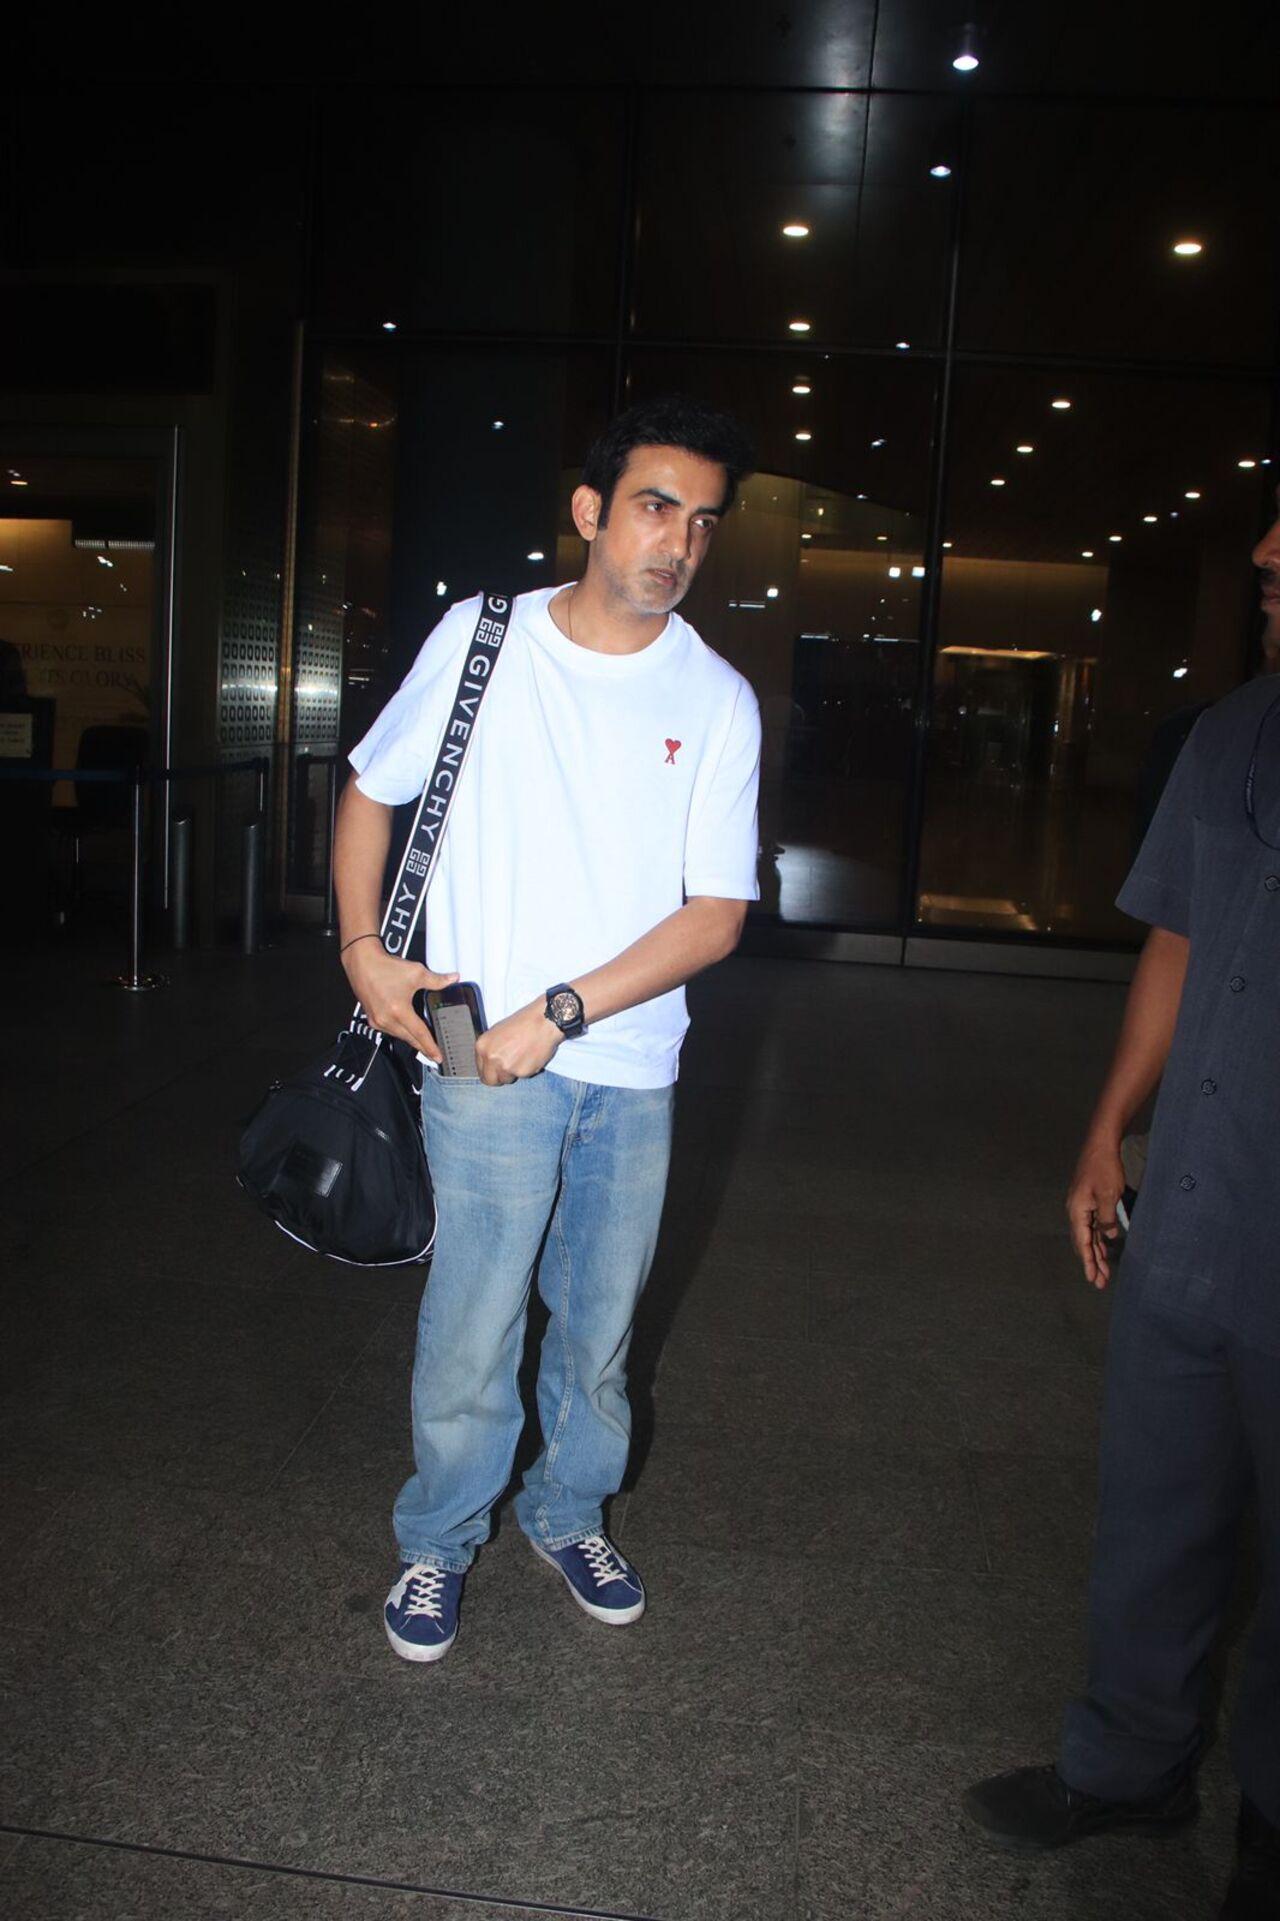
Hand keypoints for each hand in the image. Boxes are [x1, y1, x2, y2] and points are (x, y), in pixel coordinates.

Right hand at [341, 940, 456, 1065]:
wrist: (362, 962)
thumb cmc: (385, 967)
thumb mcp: (416, 972)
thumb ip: (436, 980)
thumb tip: (452, 979)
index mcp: (399, 1011)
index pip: (420, 1034)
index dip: (431, 1047)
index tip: (438, 1057)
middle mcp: (386, 1019)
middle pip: (409, 1039)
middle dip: (422, 1048)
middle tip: (434, 1055)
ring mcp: (377, 1020)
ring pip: (398, 1035)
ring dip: (411, 1040)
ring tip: (422, 1044)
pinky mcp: (371, 1018)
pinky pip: (389, 1030)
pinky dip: (399, 1032)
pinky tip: (406, 1031)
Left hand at [475, 1001, 560, 1085]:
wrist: (543, 1021)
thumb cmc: (524, 1022)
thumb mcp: (498, 1032)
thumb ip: (491, 1049)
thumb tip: (490, 1064)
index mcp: (482, 1046)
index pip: (480, 1070)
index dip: (490, 1071)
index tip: (497, 1069)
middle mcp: (491, 1057)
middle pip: (490, 1080)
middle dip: (499, 1077)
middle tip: (509, 1069)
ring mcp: (505, 1066)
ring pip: (507, 1080)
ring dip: (514, 1073)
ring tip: (523, 1057)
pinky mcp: (521, 1072)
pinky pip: (522, 1077)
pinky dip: (527, 1070)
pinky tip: (531, 1056)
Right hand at [1066, 1136, 1125, 1289]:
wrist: (1101, 1144)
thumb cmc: (1104, 1168)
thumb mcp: (1109, 1196)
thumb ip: (1107, 1219)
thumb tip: (1108, 1236)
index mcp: (1077, 1210)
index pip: (1082, 1242)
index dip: (1088, 1262)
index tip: (1092, 1279)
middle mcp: (1075, 1210)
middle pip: (1083, 1242)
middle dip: (1092, 1262)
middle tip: (1100, 1282)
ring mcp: (1081, 1205)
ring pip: (1088, 1234)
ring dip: (1096, 1252)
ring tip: (1103, 1271)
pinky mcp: (1089, 1200)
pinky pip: (1092, 1225)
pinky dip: (1098, 1238)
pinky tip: (1104, 1247)